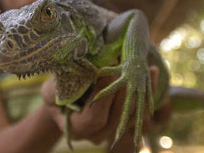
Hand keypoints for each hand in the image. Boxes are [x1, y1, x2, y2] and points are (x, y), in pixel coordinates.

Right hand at [41, 66, 169, 150]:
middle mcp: (97, 134)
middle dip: (124, 94)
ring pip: (132, 117)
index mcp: (78, 128)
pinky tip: (153, 74)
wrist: (64, 104)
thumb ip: (57, 89)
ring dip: (142, 93)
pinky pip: (140, 112)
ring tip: (149, 70)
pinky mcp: (123, 122)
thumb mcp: (50, 91)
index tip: (108, 73)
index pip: (95, 118)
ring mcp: (112, 130)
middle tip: (128, 70)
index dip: (103, 97)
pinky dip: (148, 93)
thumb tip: (76, 74)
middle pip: (117, 119)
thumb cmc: (56, 95)